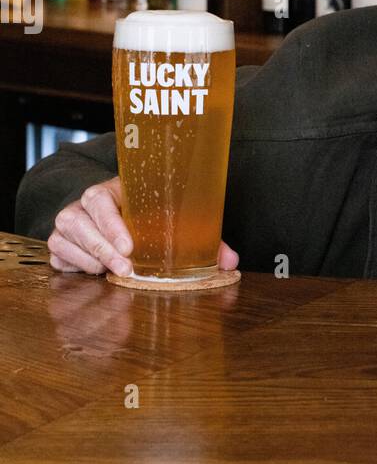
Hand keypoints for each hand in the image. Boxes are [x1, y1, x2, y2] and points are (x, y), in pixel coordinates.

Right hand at [47, 176, 239, 277]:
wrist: (116, 218)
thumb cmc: (150, 218)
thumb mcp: (173, 221)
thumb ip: (202, 239)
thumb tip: (231, 262)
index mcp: (112, 191)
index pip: (99, 199)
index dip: (111, 223)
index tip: (129, 246)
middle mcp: (85, 205)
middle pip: (77, 221)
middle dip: (101, 248)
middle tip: (125, 269)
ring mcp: (70, 225)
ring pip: (64, 238)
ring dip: (88, 258)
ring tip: (111, 273)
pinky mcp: (62, 245)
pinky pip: (58, 256)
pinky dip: (74, 266)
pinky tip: (95, 273)